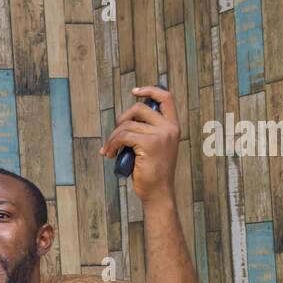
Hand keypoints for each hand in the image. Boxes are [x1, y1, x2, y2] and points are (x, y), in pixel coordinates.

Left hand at [99, 86, 180, 205]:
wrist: (158, 192)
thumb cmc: (152, 172)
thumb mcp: (155, 147)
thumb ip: (148, 131)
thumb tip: (125, 120)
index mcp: (173, 126)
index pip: (166, 98)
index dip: (150, 90)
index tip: (134, 91)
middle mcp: (169, 128)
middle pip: (138, 109)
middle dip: (121, 120)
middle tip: (115, 136)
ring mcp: (160, 135)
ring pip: (126, 125)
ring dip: (113, 138)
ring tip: (110, 151)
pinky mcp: (149, 144)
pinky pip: (123, 136)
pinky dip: (112, 144)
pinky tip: (109, 154)